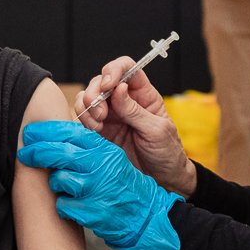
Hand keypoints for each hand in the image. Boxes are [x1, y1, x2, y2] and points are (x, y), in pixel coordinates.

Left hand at [17, 122, 182, 249]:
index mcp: (105, 150)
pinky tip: (75, 206)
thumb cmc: (124, 187)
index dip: (46, 131)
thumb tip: (54, 137)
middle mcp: (101, 167)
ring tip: (67, 188)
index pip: (71, 132)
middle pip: (60, 153)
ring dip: (57, 184)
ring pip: (59, 180)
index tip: (30, 133)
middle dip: (38, 152)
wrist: (148, 217)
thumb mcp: (111, 159)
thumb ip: (88, 148)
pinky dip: (64, 206)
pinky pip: (63, 205)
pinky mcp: (93, 212)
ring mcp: (97, 190)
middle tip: (24, 153)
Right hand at [67, 56, 195, 195]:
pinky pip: (83, 118)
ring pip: (88, 98)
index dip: (114, 70)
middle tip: (101, 113)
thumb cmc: (167, 153)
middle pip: (101, 81)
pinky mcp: (100, 131)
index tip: (109, 84)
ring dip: (87, 107)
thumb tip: (118, 88)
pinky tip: (94, 132)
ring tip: (98, 125)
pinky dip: (83, 121)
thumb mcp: (156, 130)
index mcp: (143, 94)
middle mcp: (124, 101)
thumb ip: (135, 110)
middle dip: (95, 92)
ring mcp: (110, 116)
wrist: (162, 180)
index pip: (127, 68)